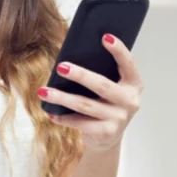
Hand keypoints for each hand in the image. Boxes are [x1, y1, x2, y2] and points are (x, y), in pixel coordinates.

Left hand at [37, 34, 142, 152]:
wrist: (108, 138)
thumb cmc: (106, 105)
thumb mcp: (110, 90)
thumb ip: (102, 75)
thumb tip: (71, 60)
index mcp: (133, 84)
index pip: (129, 64)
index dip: (119, 51)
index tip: (105, 37)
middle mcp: (130, 101)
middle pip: (102, 85)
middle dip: (80, 75)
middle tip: (61, 67)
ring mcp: (119, 118)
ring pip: (85, 105)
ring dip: (62, 98)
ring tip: (43, 91)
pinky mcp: (107, 132)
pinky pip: (81, 122)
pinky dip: (63, 117)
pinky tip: (51, 112)